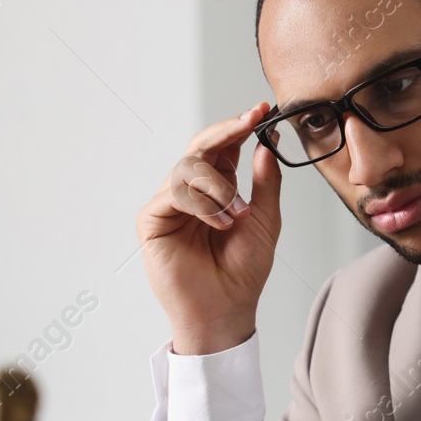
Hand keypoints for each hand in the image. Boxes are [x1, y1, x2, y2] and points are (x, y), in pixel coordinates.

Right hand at [138, 103, 281, 354]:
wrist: (226, 310)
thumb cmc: (243, 272)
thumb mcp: (265, 220)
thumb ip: (265, 182)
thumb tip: (267, 143)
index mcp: (216, 189)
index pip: (223, 147)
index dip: (239, 126)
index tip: (260, 110)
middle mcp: (190, 192)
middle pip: (201, 146)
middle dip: (227, 131)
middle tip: (250, 120)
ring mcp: (169, 204)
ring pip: (189, 167)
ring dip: (219, 186)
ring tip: (235, 215)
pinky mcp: (153, 220)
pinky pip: (174, 193)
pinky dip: (201, 203)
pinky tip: (219, 223)